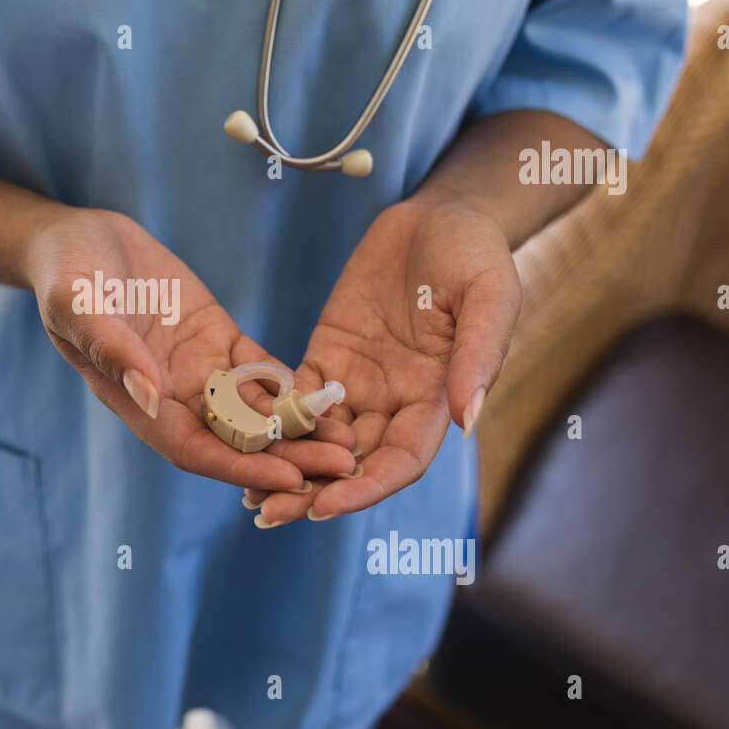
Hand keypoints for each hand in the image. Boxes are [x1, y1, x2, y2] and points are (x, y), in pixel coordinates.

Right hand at [24, 207, 357, 491]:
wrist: (78, 238)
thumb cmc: (66, 274)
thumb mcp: (81, 305)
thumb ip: (113, 351)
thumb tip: (150, 397)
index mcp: (137, 400)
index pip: (195, 449)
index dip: (242, 467)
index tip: (289, 479)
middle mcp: (171, 395)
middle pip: (236, 441)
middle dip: (288, 457)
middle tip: (343, 465)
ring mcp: (196, 368)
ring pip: (255, 411)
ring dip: (300, 428)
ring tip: (349, 437)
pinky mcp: (215, 338)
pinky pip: (258, 369)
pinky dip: (290, 384)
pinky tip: (328, 393)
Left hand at [246, 196, 519, 524]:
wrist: (438, 214)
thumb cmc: (474, 252)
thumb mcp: (489, 296)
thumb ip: (477, 356)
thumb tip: (467, 420)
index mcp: (437, 396)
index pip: (401, 460)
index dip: (366, 487)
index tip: (326, 506)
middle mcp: (396, 399)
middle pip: (353, 460)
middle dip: (314, 490)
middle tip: (267, 514)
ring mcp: (359, 378)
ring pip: (319, 437)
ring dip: (287, 465)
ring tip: (245, 493)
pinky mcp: (327, 353)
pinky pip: (296, 395)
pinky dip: (272, 419)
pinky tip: (239, 437)